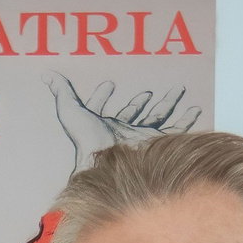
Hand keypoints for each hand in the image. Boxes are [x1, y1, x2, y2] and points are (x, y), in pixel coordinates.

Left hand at [51, 75, 203, 169]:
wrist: (109, 167)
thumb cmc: (89, 141)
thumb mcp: (72, 111)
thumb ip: (62, 93)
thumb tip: (47, 75)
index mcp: (101, 124)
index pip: (100, 107)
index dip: (101, 96)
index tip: (107, 85)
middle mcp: (121, 132)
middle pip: (133, 112)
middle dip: (138, 102)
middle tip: (146, 92)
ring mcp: (140, 138)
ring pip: (157, 117)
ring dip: (167, 104)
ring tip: (179, 89)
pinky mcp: (157, 144)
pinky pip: (174, 130)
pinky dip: (185, 119)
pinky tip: (195, 108)